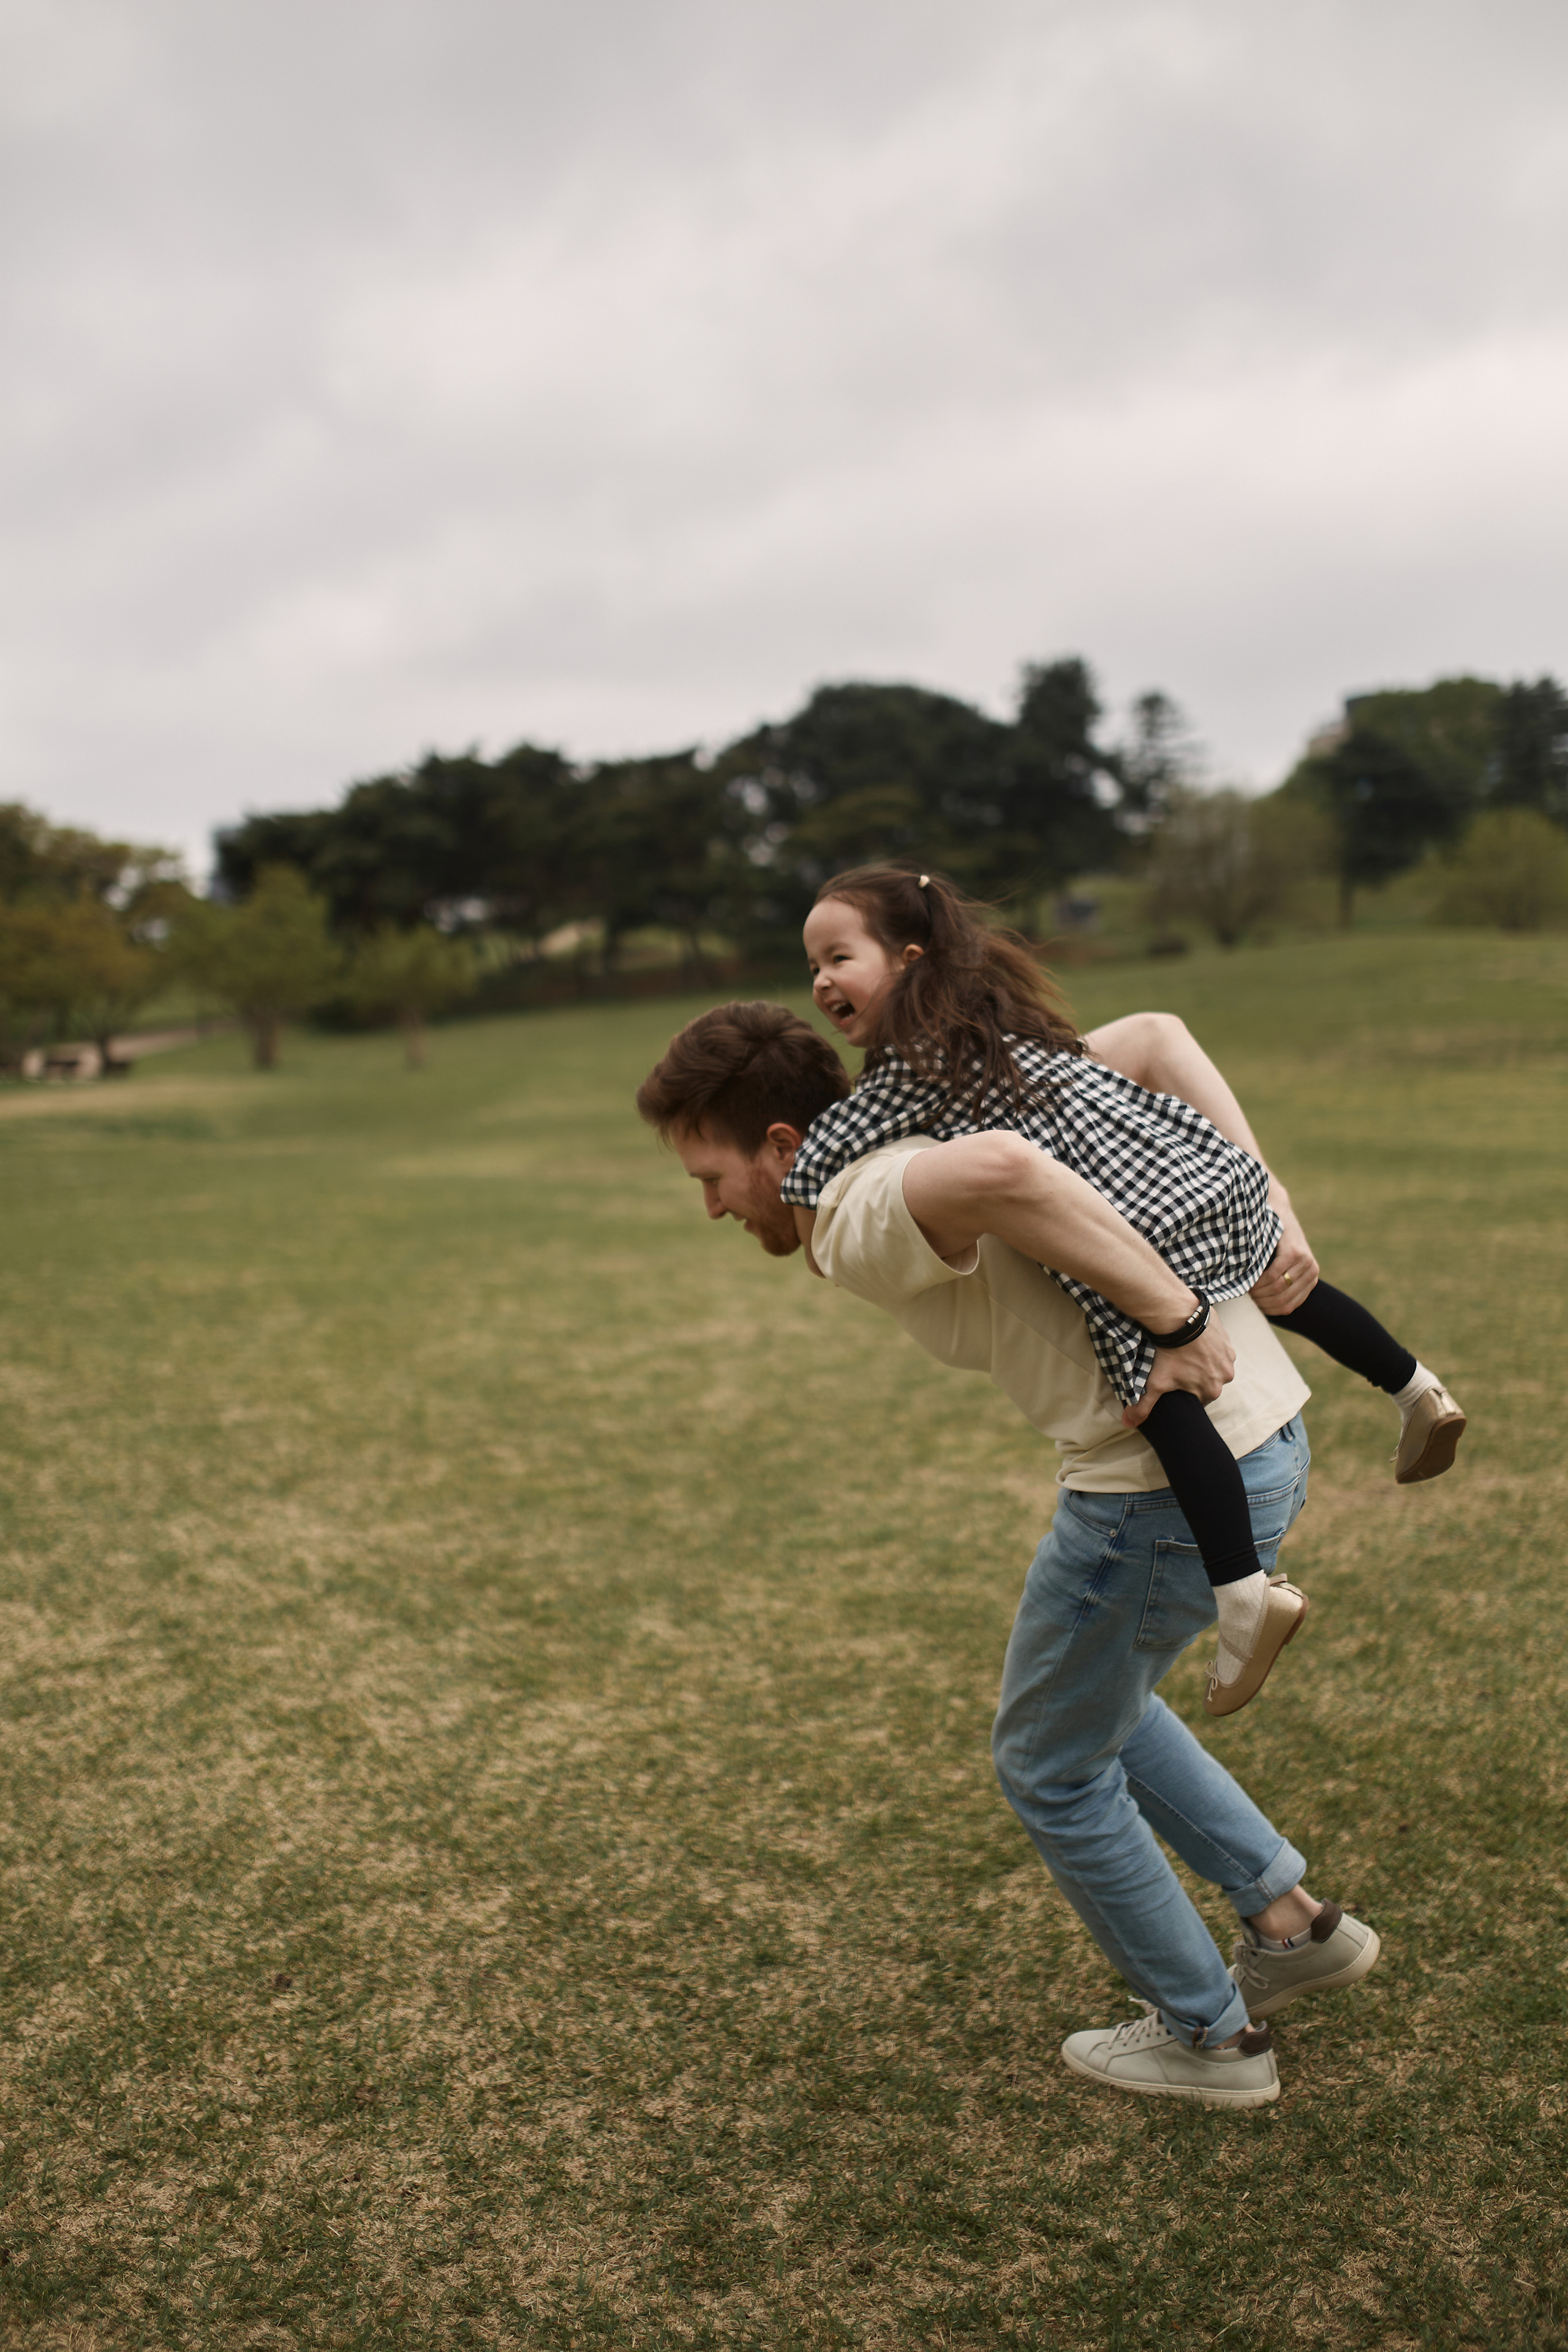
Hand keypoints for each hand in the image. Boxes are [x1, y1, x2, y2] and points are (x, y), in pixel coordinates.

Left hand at [1122, 1322, 1236, 1426]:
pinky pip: (1219, 1349)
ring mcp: (1228, 1358)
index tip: (1176, 1381)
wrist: (1181, 1319)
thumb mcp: (1155, 1383)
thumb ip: (1143, 1406)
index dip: (1185, 1391)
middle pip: (1208, 1382)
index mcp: (1211, 1392)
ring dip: (1204, 1362)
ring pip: (1214, 1366)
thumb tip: (1128, 1423)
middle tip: (1180, 1365)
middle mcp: (1225, 1377)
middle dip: (1196, 1376)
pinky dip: (1209, 1347)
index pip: (1198, 1399)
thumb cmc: (1170, 1353)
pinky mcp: (1227, 1341)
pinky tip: (1195, 1342)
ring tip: (1187, 1353)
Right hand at [1249, 1201, 1319, 1316]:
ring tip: (1245, 1285)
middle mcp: (1312, 1272)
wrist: (1278, 1210)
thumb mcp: (1282, 1264)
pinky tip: (1250, 1275)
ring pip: (1278, 1289)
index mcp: (1311, 1279)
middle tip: (1245, 1295)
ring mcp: (1305, 1262)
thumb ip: (1279, 1283)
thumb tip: (1262, 1308)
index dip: (1267, 1309)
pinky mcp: (1294, 1253)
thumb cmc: (1274, 1241)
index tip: (1251, 1304)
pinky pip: (1274, 1275)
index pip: (1288, 1307)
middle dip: (1261, 1301)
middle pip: (1282, 1300)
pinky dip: (1259, 1279)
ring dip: (1258, 1291)